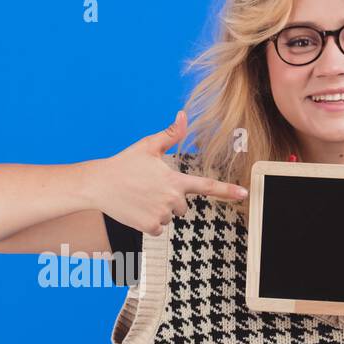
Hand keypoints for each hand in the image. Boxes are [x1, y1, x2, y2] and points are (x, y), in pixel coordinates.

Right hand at [87, 110, 247, 235]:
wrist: (98, 184)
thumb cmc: (124, 163)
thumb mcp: (147, 146)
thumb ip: (170, 134)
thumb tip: (183, 116)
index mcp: (174, 179)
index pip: (207, 186)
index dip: (227, 190)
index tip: (244, 194)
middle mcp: (171, 199)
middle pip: (183, 205)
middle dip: (171, 199)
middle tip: (150, 188)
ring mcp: (161, 214)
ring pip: (169, 217)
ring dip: (159, 210)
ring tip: (140, 197)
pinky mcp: (149, 227)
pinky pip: (158, 228)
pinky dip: (149, 221)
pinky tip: (136, 209)